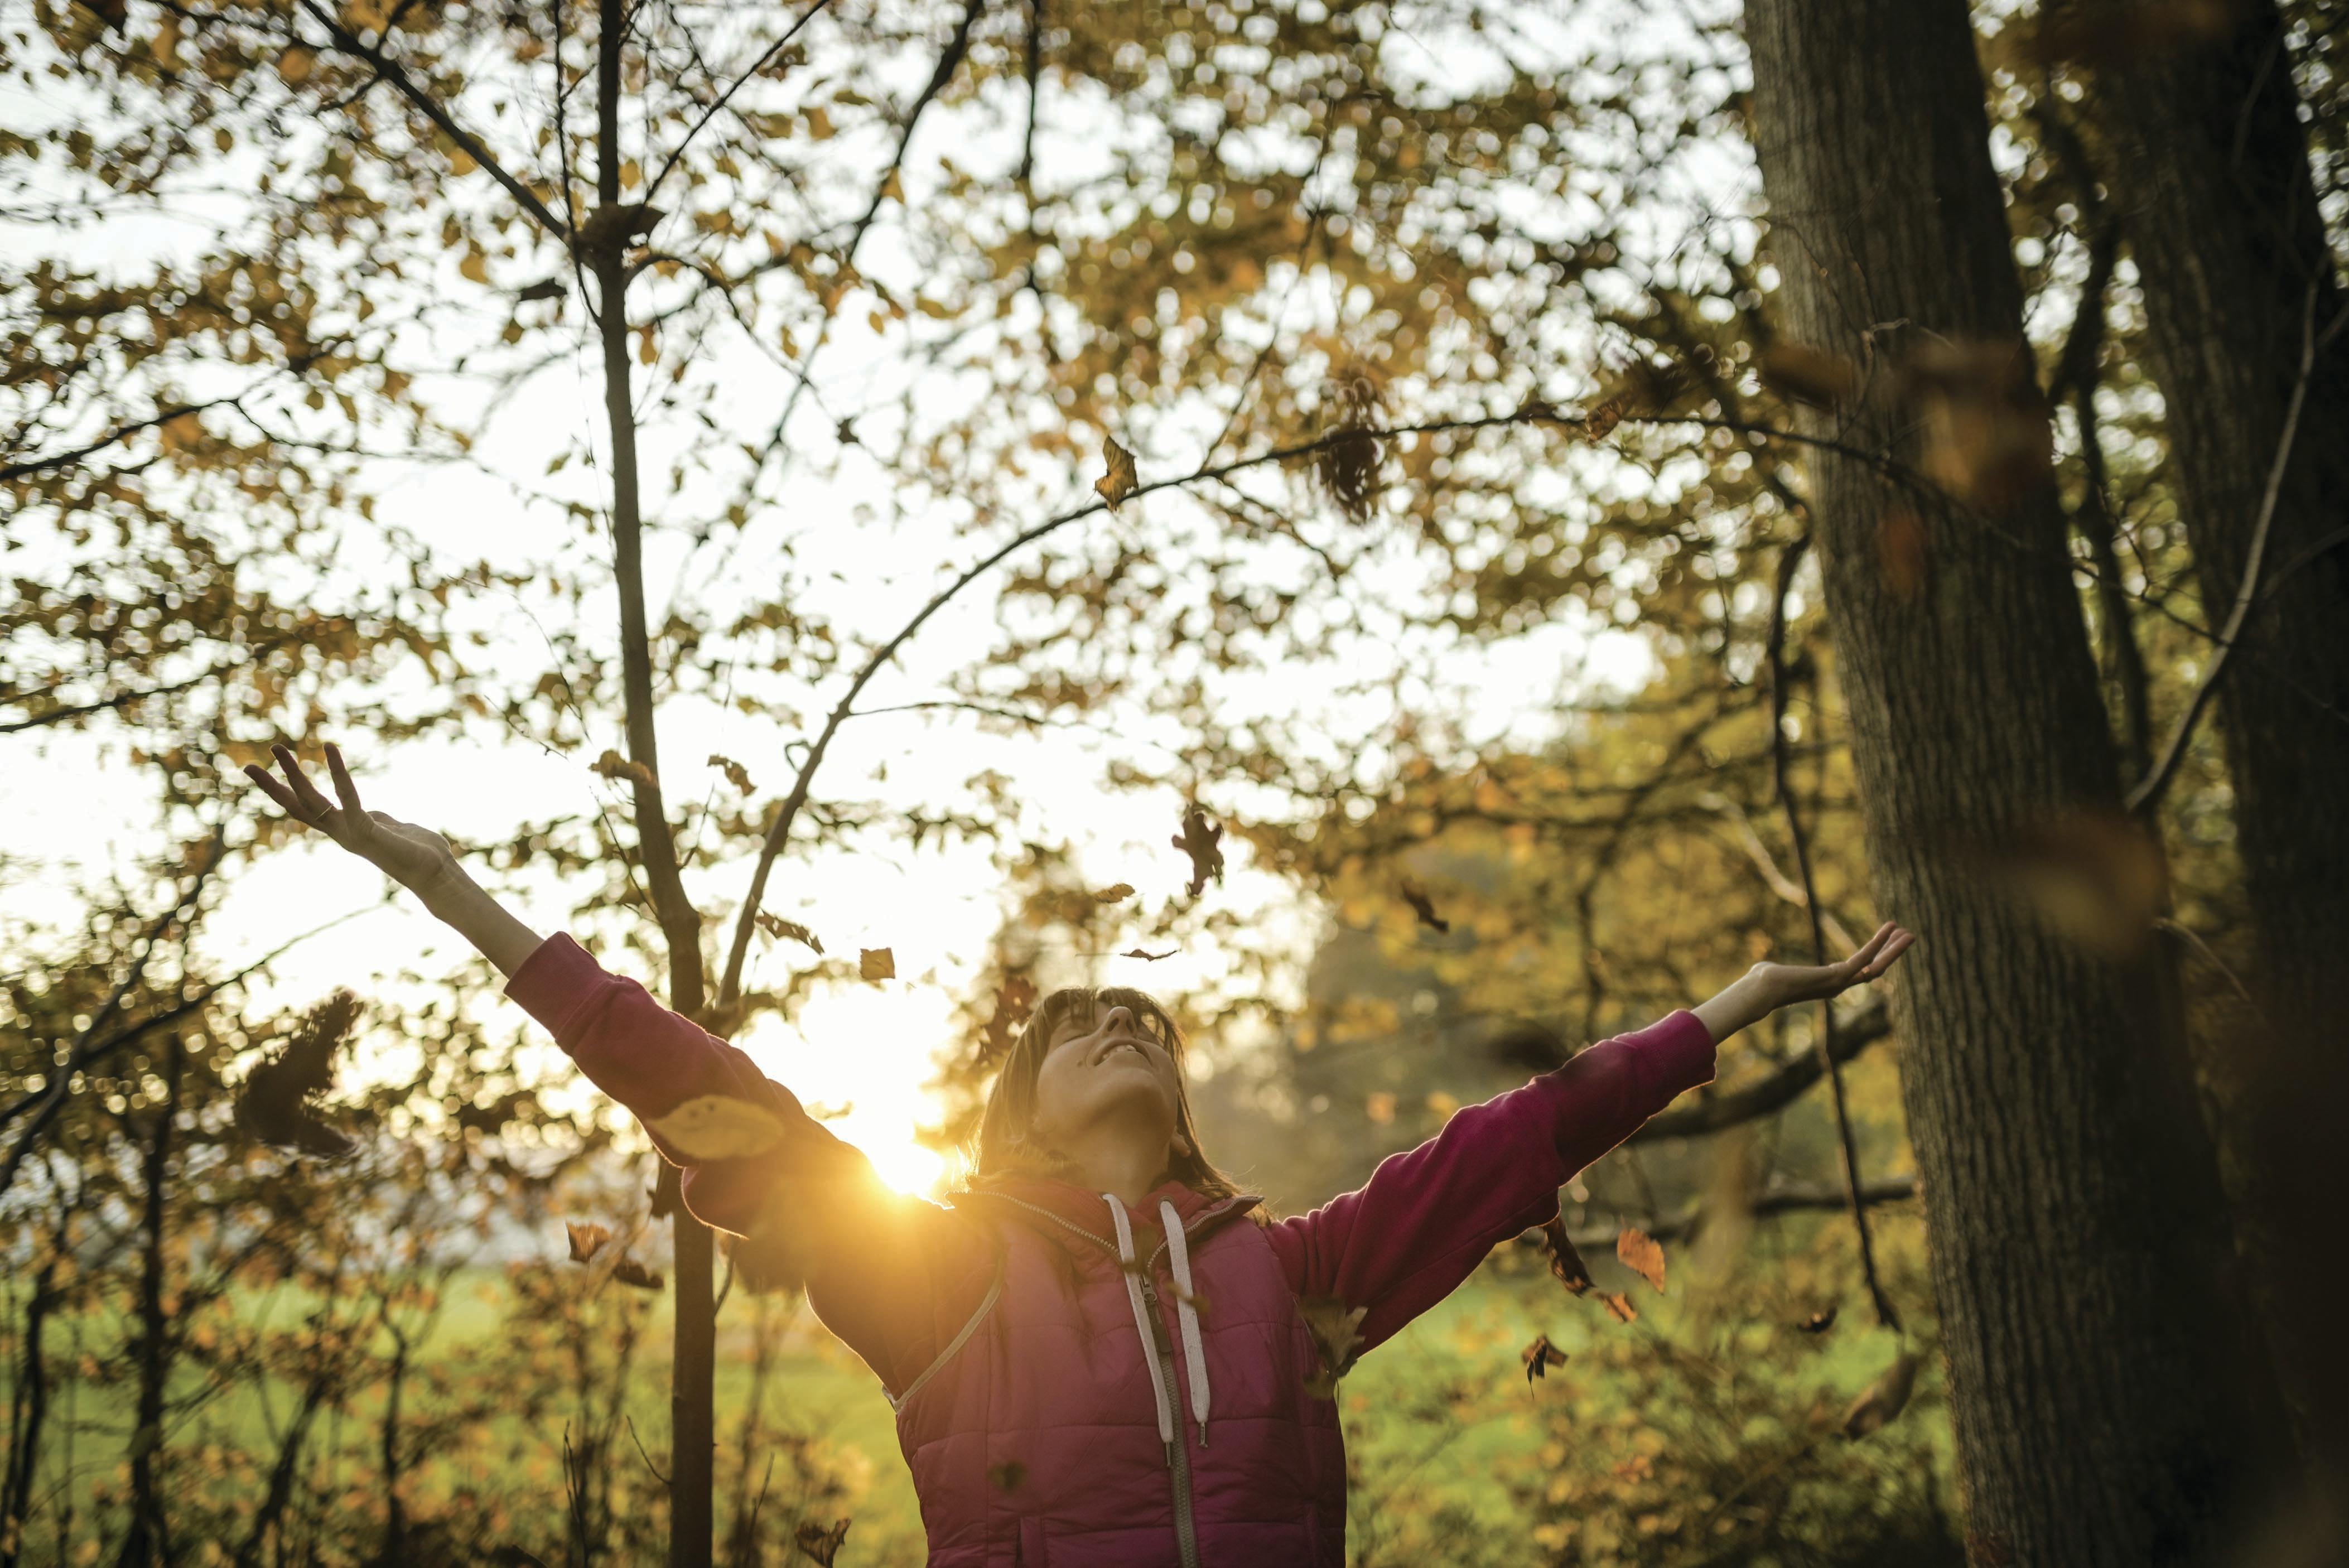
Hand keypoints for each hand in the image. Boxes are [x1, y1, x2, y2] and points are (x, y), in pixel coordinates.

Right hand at [243, 742, 460, 894]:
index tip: (266, 777)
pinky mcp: (365, 829)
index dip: (284, 794)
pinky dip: (338, 771)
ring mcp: (350, 833)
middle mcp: (340, 833)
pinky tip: (330, 748)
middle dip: (272, 786)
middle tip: (246, 766)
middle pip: (296, 806)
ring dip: (292, 772)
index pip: (305, 811)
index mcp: (344, 831)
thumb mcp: (389, 829)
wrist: (436, 874)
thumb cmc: (419, 851)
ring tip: (277, 748)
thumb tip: (372, 814)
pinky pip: (347, 795)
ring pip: (311, 800)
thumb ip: (375, 820)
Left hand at [1692, 920, 1915, 1044]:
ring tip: (1911, 935)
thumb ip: (1775, 970)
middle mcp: (1838, 986)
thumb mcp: (1773, 972)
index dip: (1874, 956)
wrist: (1760, 990)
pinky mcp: (1837, 976)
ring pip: (1876, 967)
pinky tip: (1890, 928)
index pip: (1859, 970)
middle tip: (1909, 937)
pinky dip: (1878, 943)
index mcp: (1827, 984)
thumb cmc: (1761, 982)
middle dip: (1892, 954)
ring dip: (1894, 950)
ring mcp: (1840, 983)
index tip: (1884, 943)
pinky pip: (1864, 958)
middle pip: (1875, 970)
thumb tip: (1761, 970)